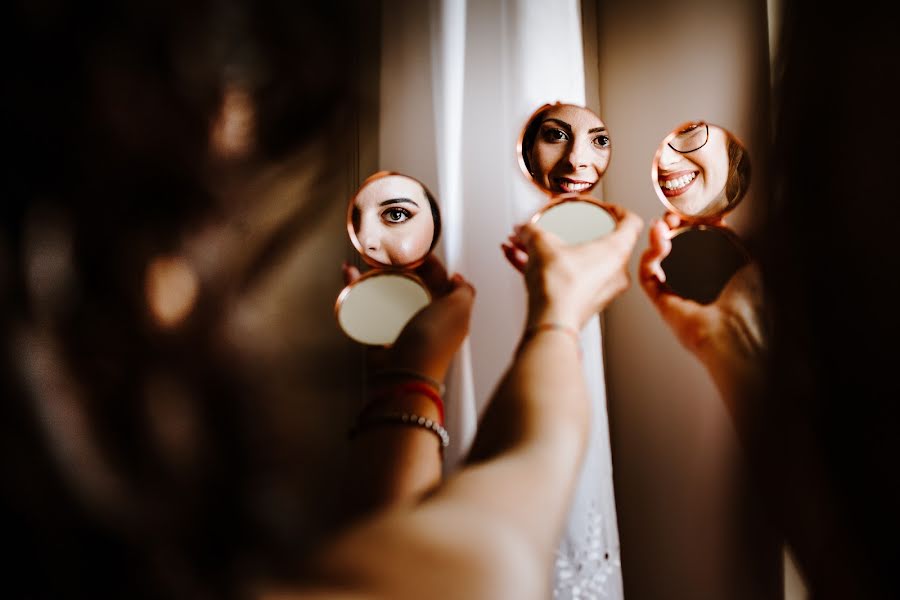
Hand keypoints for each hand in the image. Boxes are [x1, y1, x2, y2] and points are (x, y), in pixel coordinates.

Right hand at [342, 255, 474, 382]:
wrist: (403, 374)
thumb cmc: (433, 340)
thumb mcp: (460, 309)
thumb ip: (465, 291)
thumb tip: (457, 277)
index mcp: (446, 311)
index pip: (439, 280)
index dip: (428, 263)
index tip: (413, 250)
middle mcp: (425, 319)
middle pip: (412, 284)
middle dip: (398, 268)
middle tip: (386, 255)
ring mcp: (401, 326)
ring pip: (387, 294)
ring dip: (375, 276)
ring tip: (366, 264)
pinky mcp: (377, 333)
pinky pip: (366, 307)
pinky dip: (356, 291)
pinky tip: (350, 277)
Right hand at [501, 204, 642, 329]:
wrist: (550, 323)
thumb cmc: (559, 287)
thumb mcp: (541, 244)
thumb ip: (531, 231)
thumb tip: (524, 229)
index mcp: (616, 251)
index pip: (631, 223)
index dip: (618, 211)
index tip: (605, 208)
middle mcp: (615, 273)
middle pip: (600, 244)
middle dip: (572, 234)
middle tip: (558, 228)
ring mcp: (601, 291)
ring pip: (578, 263)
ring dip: (554, 252)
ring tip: (528, 246)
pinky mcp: (585, 304)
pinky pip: (568, 279)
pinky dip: (549, 269)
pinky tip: (522, 261)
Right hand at [639, 214, 765, 401]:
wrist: (737, 329)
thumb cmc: (749, 302)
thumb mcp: (748, 257)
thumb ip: (732, 238)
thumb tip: (720, 216)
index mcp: (713, 270)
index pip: (693, 240)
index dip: (687, 223)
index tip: (688, 210)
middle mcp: (693, 280)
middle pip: (672, 246)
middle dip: (669, 226)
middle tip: (672, 215)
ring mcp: (676, 289)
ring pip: (657, 258)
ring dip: (657, 238)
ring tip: (663, 225)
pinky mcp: (661, 300)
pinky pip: (647, 275)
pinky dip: (649, 257)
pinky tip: (659, 243)